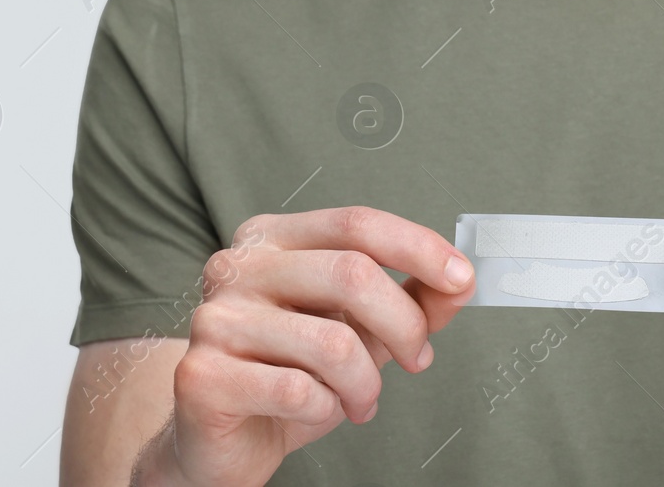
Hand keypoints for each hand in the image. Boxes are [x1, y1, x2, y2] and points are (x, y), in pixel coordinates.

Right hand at [159, 207, 475, 486]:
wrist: (221, 440)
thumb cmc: (291, 375)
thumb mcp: (360, 329)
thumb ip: (409, 299)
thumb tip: (461, 281)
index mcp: (273, 239)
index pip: (357, 224)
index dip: (419, 248)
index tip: (463, 278)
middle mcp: (237, 266)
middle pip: (353, 273)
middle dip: (405, 325)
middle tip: (419, 359)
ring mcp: (214, 319)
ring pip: (333, 342)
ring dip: (366, 383)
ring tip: (359, 399)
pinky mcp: (201, 376)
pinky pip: (298, 391)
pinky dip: (326, 409)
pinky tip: (316, 411)